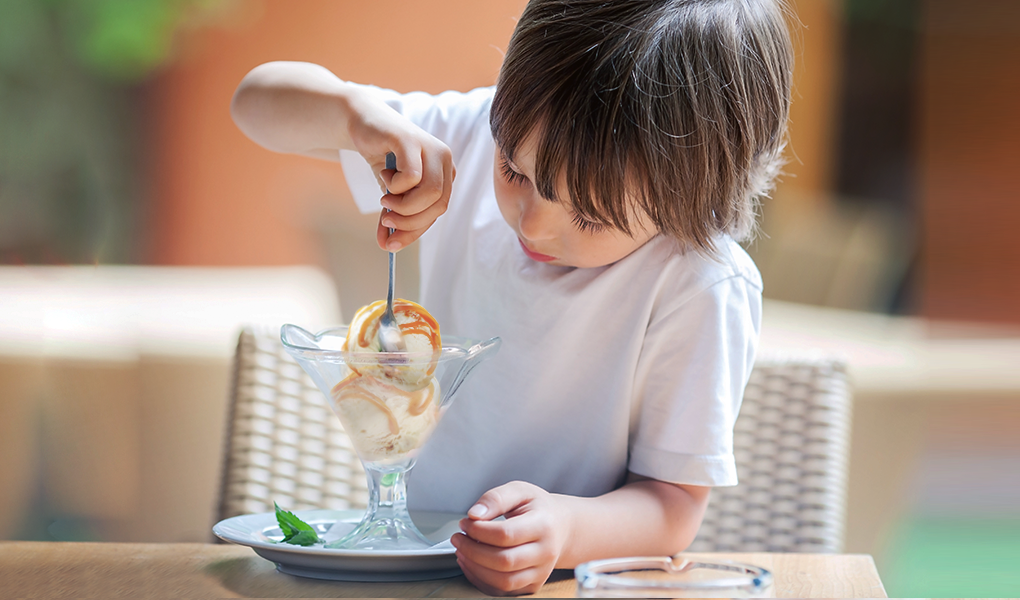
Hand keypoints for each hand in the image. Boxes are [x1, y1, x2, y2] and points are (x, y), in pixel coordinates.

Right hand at [344, 98, 454, 251]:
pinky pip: (412, 176)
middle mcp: (444, 160)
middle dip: (410, 222)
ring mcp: (431, 148)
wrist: (362, 123)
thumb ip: (392, 217)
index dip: (416, 231)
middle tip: (386, 221)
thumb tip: (387, 246)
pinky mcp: (412, 140)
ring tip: (384, 199)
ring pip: (430, 193)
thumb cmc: (381, 159)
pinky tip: (384, 176)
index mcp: (445, 173)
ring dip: (403, 206)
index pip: (439, 211)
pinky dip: (396, 186)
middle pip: (439, 205)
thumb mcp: (389, 193)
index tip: (392, 245)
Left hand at [451, 481, 569, 595]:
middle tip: (458, 538)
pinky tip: (472, 564)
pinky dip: (481, 580)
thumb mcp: (519, 491)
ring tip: (462, 551)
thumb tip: (474, 514)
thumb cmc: (538, 508)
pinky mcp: (533, 585)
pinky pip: (503, 591)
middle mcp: (546, 553)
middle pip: (503, 561)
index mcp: (544, 525)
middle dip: (472, 550)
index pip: (506, 534)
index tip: (465, 522)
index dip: (479, 530)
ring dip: (475, 568)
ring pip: (503, 581)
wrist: (560, 526)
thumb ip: (496, 498)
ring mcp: (541, 573)